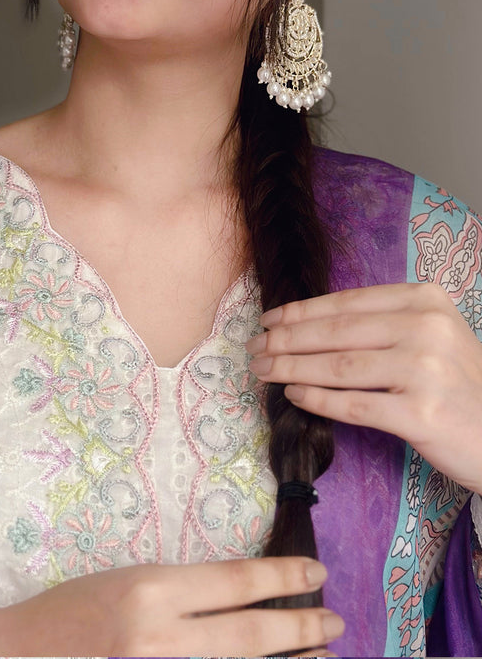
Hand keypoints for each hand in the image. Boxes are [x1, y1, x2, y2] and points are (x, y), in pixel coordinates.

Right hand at [0, 557, 343, 656]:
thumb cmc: (72, 612)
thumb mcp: (130, 583)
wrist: (20, 656)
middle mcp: (160, 639)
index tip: (316, 575)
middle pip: (250, 636)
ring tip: (322, 656)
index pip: (235, 583)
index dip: (283, 579)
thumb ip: (183, 595)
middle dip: (300, 629)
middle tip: (335, 622)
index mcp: (152, 592)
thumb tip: (243, 600)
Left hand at [247, 282, 481, 492]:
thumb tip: (310, 325)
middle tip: (254, 347)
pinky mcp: (422, 414)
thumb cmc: (460, 383)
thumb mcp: (433, 334)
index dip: (300, 311)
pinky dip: (318, 399)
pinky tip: (293, 395)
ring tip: (264, 371)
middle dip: (286, 340)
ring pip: (339, 367)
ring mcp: (425, 371)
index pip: (347, 302)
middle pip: (337, 332)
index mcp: (425, 299)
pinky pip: (354, 405)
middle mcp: (426, 328)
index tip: (268, 319)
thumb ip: (384, 323)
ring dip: (291, 368)